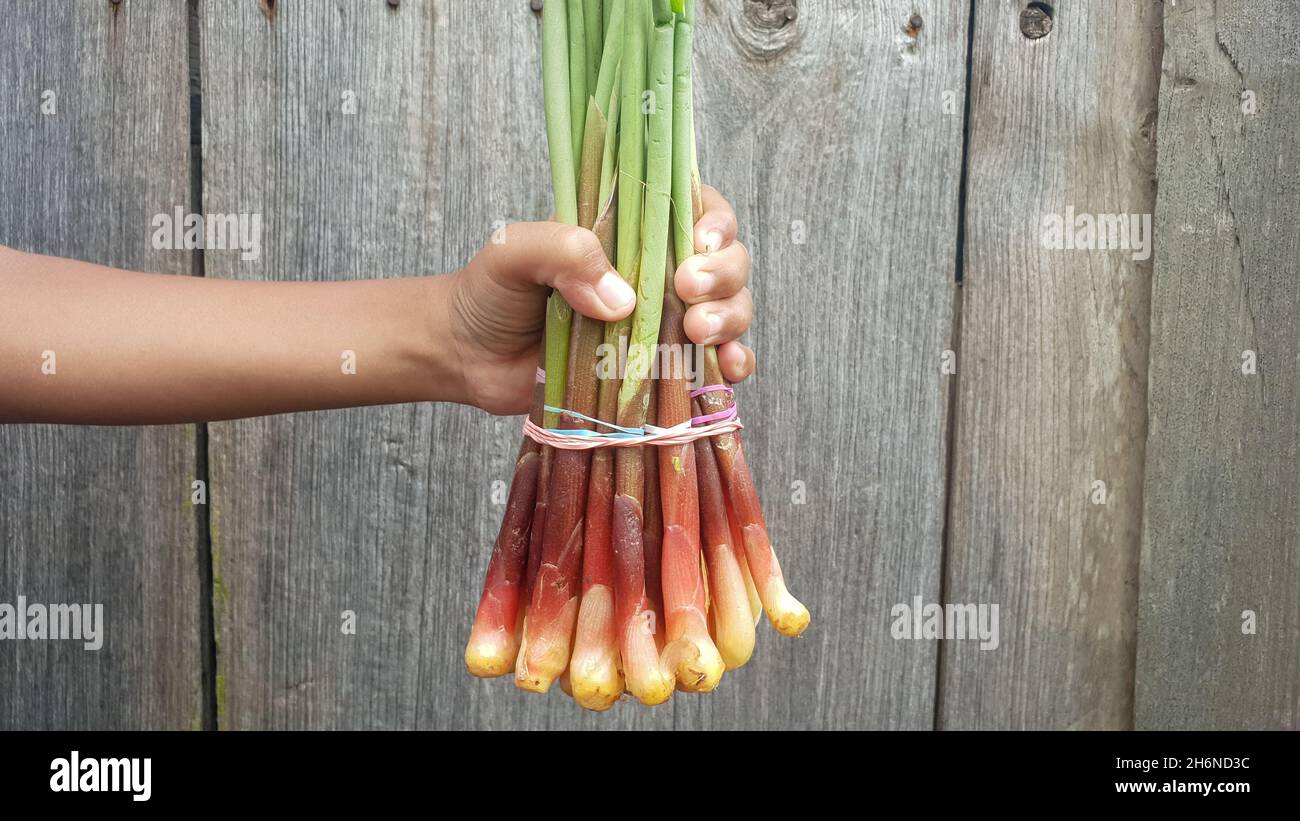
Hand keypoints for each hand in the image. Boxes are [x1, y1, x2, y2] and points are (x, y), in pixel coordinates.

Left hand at [446, 185, 755, 414]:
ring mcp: (661, 322)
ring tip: (699, 334)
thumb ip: (561, 252)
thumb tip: (620, 300)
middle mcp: (655, 272)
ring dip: (731, 318)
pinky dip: (731, 364)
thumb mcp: (513, 252)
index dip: (715, 221)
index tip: (699, 243)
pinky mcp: (658, 368)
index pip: (693, 209)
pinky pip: (714, 365)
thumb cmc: (489, 293)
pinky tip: (725, 368)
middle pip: (724, 261)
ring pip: (730, 309)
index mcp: (628, 231)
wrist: (468, 356)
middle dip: (724, 275)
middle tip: (690, 292)